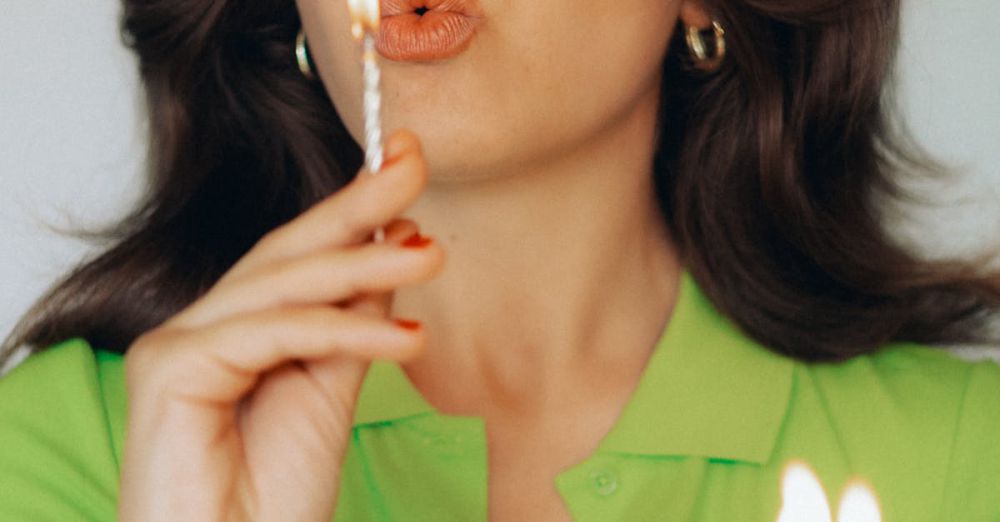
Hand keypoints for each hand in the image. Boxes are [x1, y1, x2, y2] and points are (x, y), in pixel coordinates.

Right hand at [118, 130, 443, 521]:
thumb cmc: (275, 495)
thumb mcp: (335, 388)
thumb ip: (357, 318)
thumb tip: (396, 242)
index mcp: (237, 328)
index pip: (299, 255)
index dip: (353, 207)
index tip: (405, 160)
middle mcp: (200, 327)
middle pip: (286, 253)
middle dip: (357, 207)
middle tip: (414, 160)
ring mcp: (176, 344)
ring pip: (283, 287)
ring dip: (365, 266)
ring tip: (432, 253)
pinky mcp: (168, 369)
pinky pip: (273, 333)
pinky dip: (343, 330)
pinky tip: (405, 339)